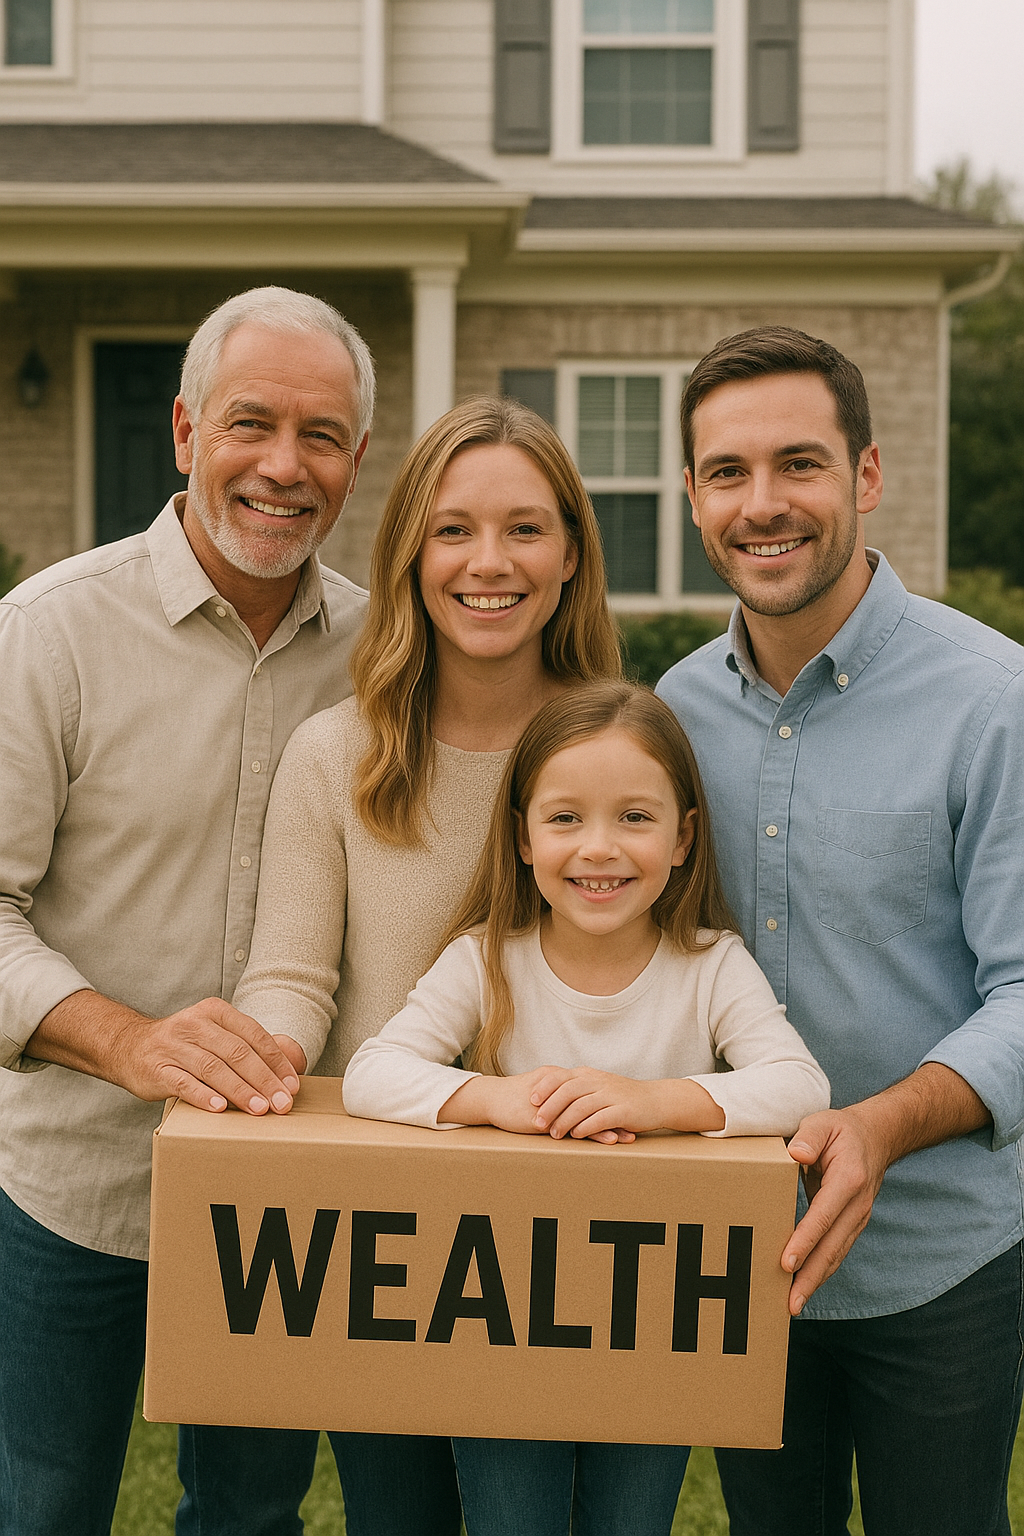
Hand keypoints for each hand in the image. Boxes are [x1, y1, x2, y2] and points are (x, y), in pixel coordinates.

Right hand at [29, 990, 302, 1115]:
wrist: (129, 1047)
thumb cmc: (186, 1047)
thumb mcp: (218, 1036)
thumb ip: (254, 1047)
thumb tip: (296, 1063)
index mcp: (215, 1012)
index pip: (254, 1035)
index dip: (276, 1061)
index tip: (293, 1086)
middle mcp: (194, 1024)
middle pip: (237, 1052)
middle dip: (264, 1079)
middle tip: (282, 1103)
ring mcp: (173, 1046)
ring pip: (213, 1068)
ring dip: (240, 1090)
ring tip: (259, 1109)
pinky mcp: (156, 1069)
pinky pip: (183, 1083)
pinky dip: (202, 1095)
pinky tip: (219, 1108)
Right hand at [440, 1069, 631, 1142]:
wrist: (489, 1099)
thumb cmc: (514, 1098)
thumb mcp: (539, 1091)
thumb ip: (558, 1094)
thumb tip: (574, 1102)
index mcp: (560, 1079)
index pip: (591, 1093)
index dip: (610, 1103)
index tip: (629, 1114)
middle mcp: (559, 1088)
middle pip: (593, 1102)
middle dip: (614, 1115)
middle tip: (635, 1128)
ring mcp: (550, 1103)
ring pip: (584, 1114)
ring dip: (604, 1126)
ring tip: (623, 1138)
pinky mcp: (540, 1117)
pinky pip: (566, 1126)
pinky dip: (584, 1133)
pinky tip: (598, 1141)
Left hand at [528, 1067, 723, 1140]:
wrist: (656, 1100)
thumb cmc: (622, 1097)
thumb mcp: (598, 1087)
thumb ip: (576, 1089)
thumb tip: (548, 1098)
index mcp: (589, 1074)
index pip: (560, 1076)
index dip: (544, 1087)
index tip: (531, 1100)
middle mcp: (599, 1081)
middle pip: (567, 1091)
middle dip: (549, 1107)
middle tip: (536, 1123)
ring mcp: (612, 1095)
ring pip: (581, 1105)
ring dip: (564, 1121)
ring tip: (554, 1134)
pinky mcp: (623, 1110)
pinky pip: (601, 1118)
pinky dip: (585, 1127)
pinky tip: (576, 1135)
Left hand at [782, 1107, 886, 1315]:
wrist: (876, 1139)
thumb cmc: (842, 1131)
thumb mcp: (823, 1122)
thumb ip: (810, 1136)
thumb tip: (796, 1155)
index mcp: (848, 1180)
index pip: (823, 1216)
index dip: (805, 1241)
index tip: (786, 1263)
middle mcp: (857, 1206)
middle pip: (832, 1247)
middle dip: (810, 1277)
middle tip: (789, 1303)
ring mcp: (857, 1219)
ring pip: (835, 1255)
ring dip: (815, 1281)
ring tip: (793, 1305)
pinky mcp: (852, 1226)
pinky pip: (836, 1252)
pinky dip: (821, 1272)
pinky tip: (804, 1287)